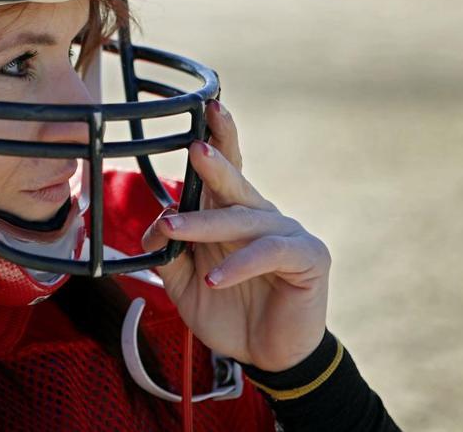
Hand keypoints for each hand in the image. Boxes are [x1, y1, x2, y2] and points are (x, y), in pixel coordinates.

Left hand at [141, 100, 330, 371]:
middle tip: (195, 147)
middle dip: (215, 162)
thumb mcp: (185, 284)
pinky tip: (214, 278)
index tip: (207, 107)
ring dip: (205, 224)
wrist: (266, 355)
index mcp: (231, 213)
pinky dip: (238, 264)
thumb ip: (168, 254)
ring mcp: (285, 233)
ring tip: (174, 229)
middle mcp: (259, 215)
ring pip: (242, 219)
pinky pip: (268, 253)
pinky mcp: (307, 258)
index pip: (224, 168)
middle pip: (235, 182)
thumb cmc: (226, 310)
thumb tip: (155, 224)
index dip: (219, 137)